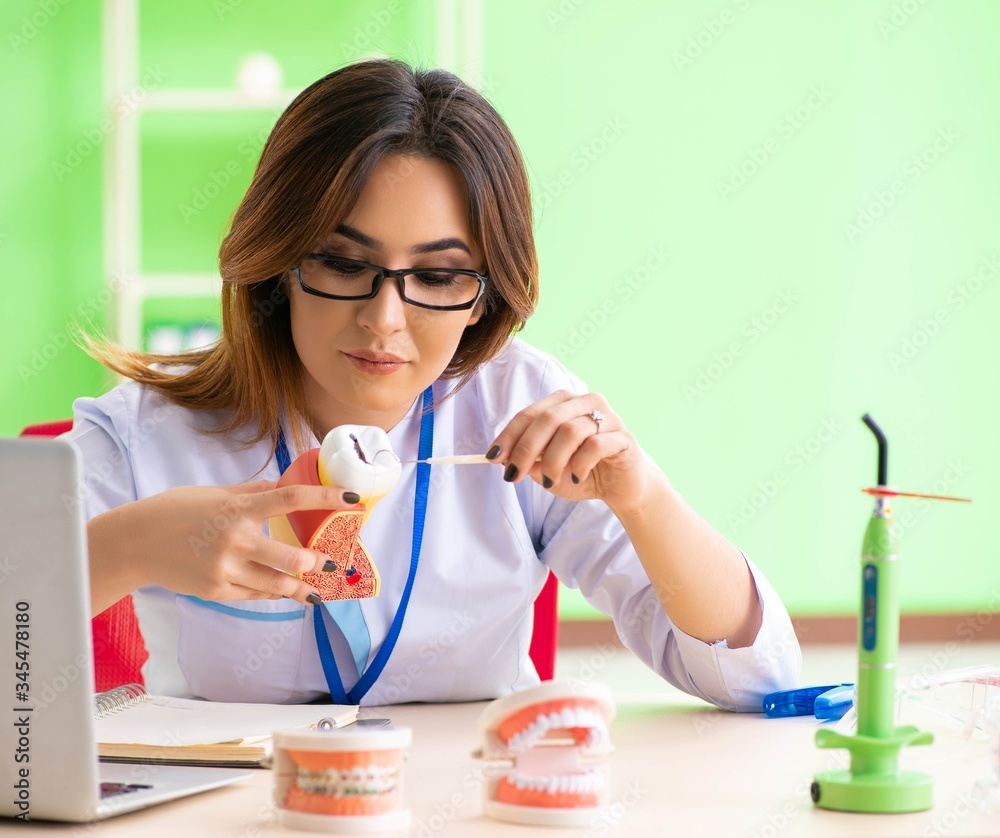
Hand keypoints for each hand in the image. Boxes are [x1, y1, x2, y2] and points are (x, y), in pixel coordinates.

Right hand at [89, 481, 360, 610]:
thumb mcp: (214, 494)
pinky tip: (284, 592)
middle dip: (317, 562)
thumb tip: (281, 484)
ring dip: (300, 588)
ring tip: (316, 589)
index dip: (326, 496)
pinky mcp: (217, 591)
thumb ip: (251, 492)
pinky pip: (255, 594)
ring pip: (277, 584)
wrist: (134, 544)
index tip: (353, 498)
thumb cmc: (175, 511)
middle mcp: (235, 540)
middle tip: (332, 561)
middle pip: (292, 558)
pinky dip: (271, 592)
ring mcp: (226, 570)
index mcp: (238, 509)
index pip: (291, 498)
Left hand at [487, 390, 651, 513]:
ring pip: (570, 431)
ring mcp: (608, 417)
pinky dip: (579, 464)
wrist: (622, 488)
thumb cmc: (582, 472)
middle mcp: (586, 402)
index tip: (493, 457)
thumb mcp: (548, 470)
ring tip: (550, 482)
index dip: (509, 435)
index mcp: (565, 403)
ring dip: (553, 461)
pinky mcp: (624, 438)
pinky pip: (595, 445)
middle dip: (526, 448)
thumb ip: (529, 461)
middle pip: (548, 418)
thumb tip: (501, 457)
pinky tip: (576, 477)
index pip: (531, 413)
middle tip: (514, 474)